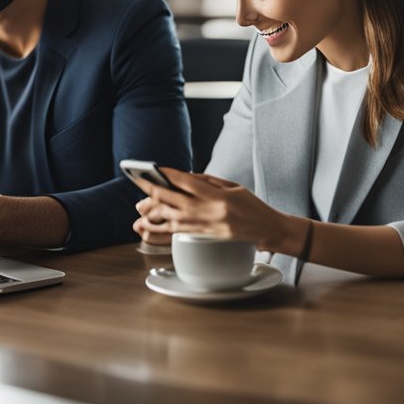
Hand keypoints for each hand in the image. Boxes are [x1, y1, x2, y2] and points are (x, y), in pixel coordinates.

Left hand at [130, 168, 289, 247]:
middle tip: (138, 182)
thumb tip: (183, 176)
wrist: (266, 229)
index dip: (167, 174)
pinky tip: (147, 226)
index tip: (154, 168)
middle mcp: (207, 211)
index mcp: (217, 195)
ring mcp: (203, 225)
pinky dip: (158, 228)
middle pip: (172, 199)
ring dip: (151, 210)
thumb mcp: (232, 186)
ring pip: (169, 217)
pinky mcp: (202, 236)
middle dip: (151, 190)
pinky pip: (175, 232)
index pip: (186, 181)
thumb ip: (207, 180)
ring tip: (139, 206)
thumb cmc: (251, 205)